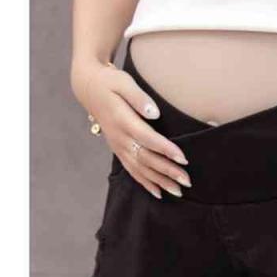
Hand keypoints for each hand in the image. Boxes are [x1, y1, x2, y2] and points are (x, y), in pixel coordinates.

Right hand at [71, 60, 190, 198]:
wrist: (89, 89)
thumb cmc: (110, 83)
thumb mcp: (123, 82)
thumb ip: (139, 97)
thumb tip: (154, 112)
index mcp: (123, 120)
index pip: (148, 138)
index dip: (165, 149)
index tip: (183, 158)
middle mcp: (120, 138)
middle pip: (146, 158)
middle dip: (167, 171)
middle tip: (187, 181)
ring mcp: (118, 146)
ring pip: (140, 169)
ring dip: (160, 181)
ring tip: (178, 191)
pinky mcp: (118, 150)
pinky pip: (132, 170)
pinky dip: (145, 183)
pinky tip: (158, 193)